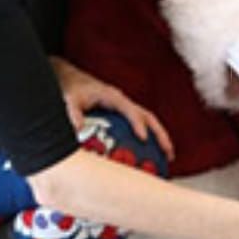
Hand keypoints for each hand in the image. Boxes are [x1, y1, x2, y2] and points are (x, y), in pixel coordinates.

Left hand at [49, 56, 174, 160]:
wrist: (73, 80)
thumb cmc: (73, 89)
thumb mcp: (70, 99)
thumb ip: (74, 113)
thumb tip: (77, 130)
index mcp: (114, 97)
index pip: (131, 110)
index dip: (138, 124)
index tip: (143, 138)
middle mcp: (124, 102)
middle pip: (148, 117)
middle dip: (160, 134)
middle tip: (168, 153)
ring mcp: (125, 108)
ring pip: (148, 123)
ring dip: (159, 138)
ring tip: (167, 158)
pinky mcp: (123, 115)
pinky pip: (139, 127)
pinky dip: (148, 140)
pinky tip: (148, 158)